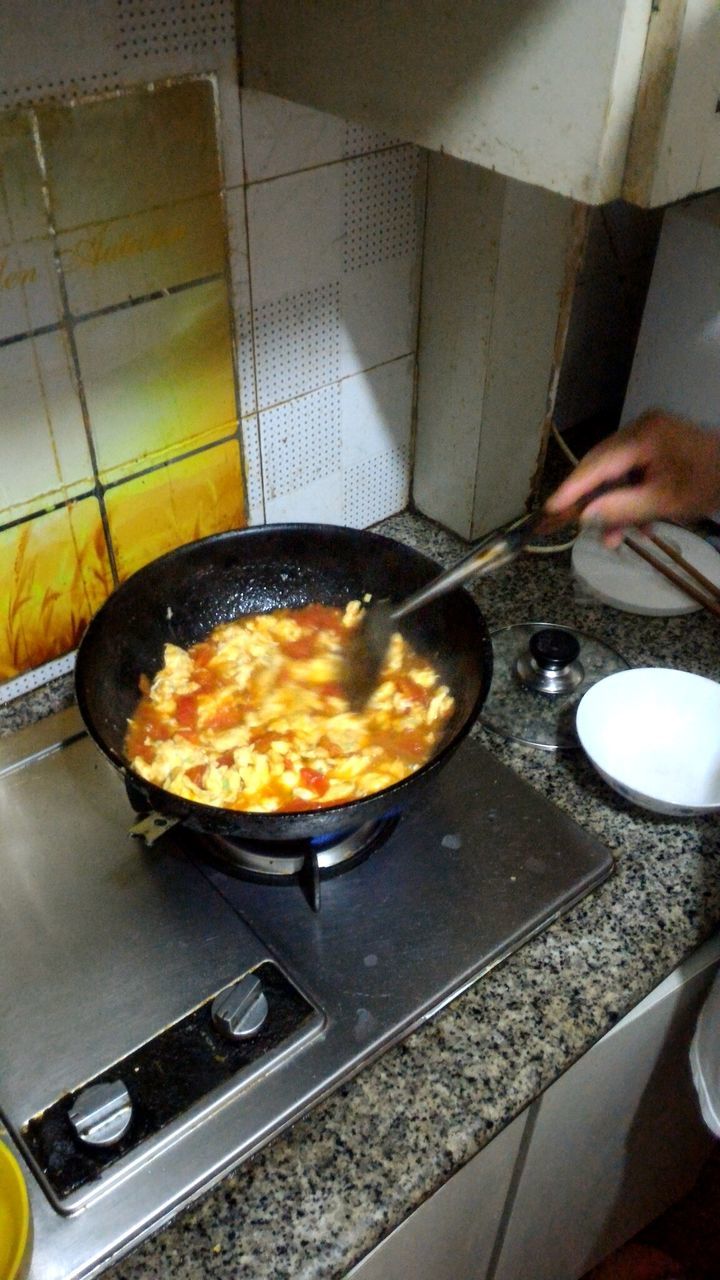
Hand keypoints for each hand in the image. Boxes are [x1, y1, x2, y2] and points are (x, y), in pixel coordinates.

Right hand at [545, 411, 719, 546]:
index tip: (549, 508)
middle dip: (592, 502)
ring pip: (615, 473)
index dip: (571, 489)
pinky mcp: (656, 445)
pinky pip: (631, 472)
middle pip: (601, 467)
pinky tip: (639, 524)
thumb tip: (585, 516)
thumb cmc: (708, 483)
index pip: (596, 464)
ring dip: (615, 506)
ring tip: (615, 538)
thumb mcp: (665, 501)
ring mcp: (649, 435)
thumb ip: (622, 508)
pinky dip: (631, 497)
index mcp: (643, 436)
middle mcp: (641, 429)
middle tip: (572, 526)